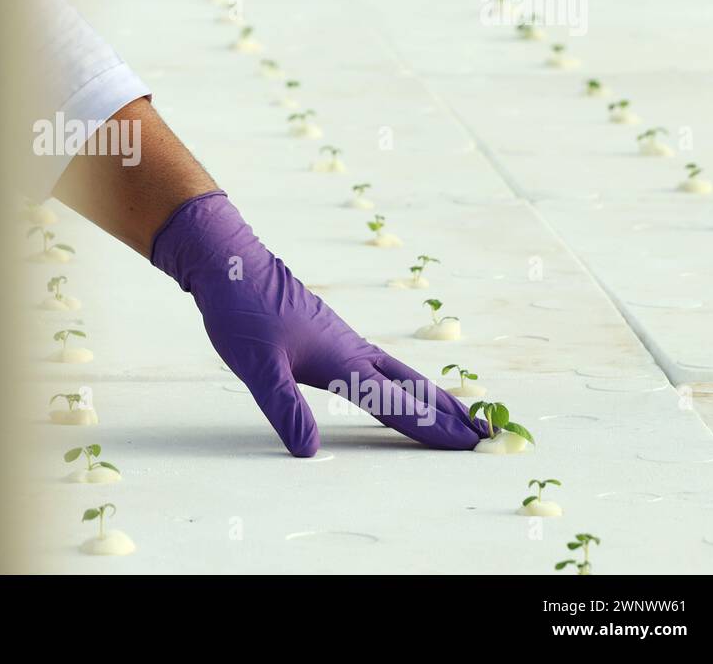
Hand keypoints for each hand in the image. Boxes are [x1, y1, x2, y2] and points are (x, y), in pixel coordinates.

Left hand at [152, 191, 491, 455]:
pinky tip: (396, 383)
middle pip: (411, 386)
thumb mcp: (256, 367)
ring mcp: (343, 338)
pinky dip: (403, 379)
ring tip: (457, 411)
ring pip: (399, 372)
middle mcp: (352, 349)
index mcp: (342, 360)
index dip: (431, 427)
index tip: (470, 444)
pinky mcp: (329, 332)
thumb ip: (284, 408)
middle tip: (483, 433)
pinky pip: (381, 362)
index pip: (396, 403)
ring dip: (429, 395)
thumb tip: (310, 451)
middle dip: (446, 412)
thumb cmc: (242, 309)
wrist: (229, 262)